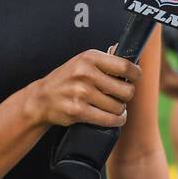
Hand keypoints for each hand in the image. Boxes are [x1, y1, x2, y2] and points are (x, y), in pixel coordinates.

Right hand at [22, 46, 140, 128]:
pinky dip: (116, 120)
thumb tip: (132, 65)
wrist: (41, 98)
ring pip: (118, 106)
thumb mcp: (83, 62)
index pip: (125, 66)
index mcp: (90, 58)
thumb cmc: (67, 80)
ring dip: (120, 109)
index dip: (136, 75)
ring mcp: (81, 92)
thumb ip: (105, 62)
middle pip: (125, 89)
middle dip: (127, 95)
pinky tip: (115, 117)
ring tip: (114, 106)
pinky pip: (109, 119)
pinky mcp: (78, 110)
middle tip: (121, 96)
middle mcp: (85, 73)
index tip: (135, 79)